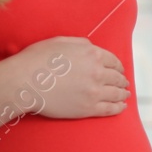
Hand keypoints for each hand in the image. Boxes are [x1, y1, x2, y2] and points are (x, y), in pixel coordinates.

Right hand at [12, 36, 129, 118]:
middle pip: (117, 77)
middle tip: (124, 83)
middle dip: (122, 80)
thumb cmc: (38, 59)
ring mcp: (94, 92)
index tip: (119, 70)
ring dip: (123, 93)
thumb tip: (92, 48)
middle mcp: (97, 72)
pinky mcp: (88, 108)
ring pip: (116, 93)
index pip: (113, 61)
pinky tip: (122, 107)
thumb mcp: (61, 41)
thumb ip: (81, 44)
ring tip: (125, 94)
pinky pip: (110, 109)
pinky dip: (119, 108)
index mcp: (92, 54)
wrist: (25, 82)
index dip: (118, 66)